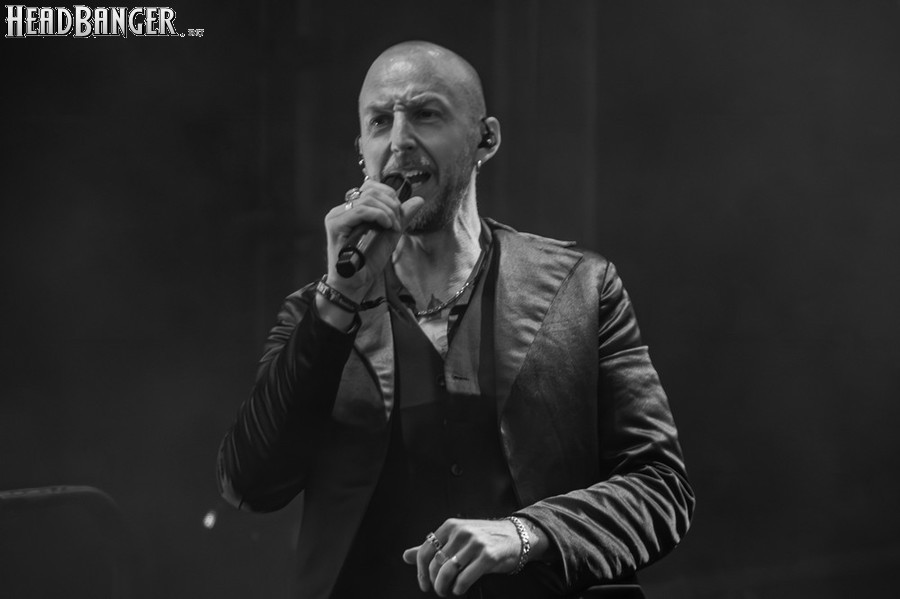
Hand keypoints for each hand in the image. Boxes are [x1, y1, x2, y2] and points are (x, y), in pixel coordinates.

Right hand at [323, 179, 423, 299]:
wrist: (355, 284)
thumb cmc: (368, 262)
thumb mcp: (390, 235)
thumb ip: (402, 217)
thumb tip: (419, 199)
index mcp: (352, 209)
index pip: (371, 187)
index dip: (389, 195)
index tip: (398, 214)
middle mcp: (341, 209)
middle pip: (371, 190)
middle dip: (391, 204)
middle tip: (397, 223)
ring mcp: (336, 216)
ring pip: (367, 199)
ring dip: (388, 212)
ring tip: (393, 228)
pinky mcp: (335, 225)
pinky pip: (360, 210)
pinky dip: (379, 215)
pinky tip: (386, 226)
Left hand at [401, 518, 521, 596]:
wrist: (516, 536)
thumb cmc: (484, 538)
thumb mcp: (457, 537)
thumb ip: (432, 546)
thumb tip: (405, 556)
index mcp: (451, 526)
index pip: (425, 550)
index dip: (421, 571)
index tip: (424, 584)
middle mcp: (461, 532)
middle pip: (435, 563)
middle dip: (434, 582)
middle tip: (438, 590)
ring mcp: (475, 544)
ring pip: (447, 571)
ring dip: (444, 587)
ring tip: (447, 591)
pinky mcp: (488, 556)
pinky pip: (464, 578)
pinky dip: (458, 588)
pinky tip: (460, 589)